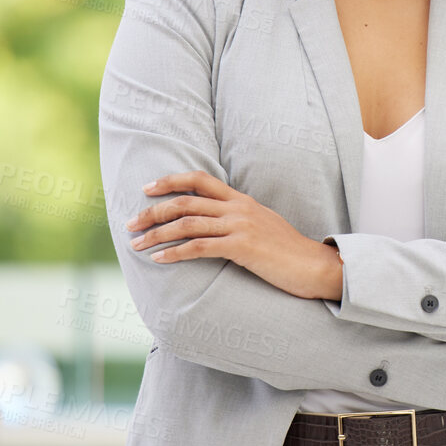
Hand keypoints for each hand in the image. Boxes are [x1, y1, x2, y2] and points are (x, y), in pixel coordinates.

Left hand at [125, 170, 336, 299]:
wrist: (315, 267)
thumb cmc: (288, 252)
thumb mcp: (263, 227)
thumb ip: (239, 220)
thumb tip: (213, 226)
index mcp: (242, 200)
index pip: (201, 179)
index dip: (170, 180)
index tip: (146, 188)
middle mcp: (239, 208)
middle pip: (186, 200)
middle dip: (152, 211)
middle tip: (130, 224)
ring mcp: (241, 226)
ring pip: (187, 223)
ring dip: (156, 234)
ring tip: (136, 245)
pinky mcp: (242, 247)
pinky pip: (199, 246)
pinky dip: (175, 252)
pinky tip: (159, 259)